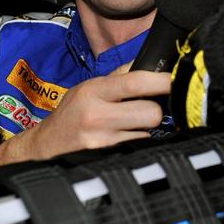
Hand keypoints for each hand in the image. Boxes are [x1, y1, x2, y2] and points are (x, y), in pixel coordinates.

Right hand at [16, 63, 170, 159]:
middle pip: (150, 112)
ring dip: (146, 127)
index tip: (176, 79)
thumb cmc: (73, 112)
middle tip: (149, 106)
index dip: (161, 81)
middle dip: (156, 109)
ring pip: (147, 132)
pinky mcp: (108, 158)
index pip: (135, 82)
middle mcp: (98, 116)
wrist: (47, 145)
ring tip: (130, 122)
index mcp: (95, 91)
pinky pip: (138, 146)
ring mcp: (103, 141)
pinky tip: (125, 136)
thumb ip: (120, 75)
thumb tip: (152, 65)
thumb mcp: (90, 87)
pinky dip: (138, 140)